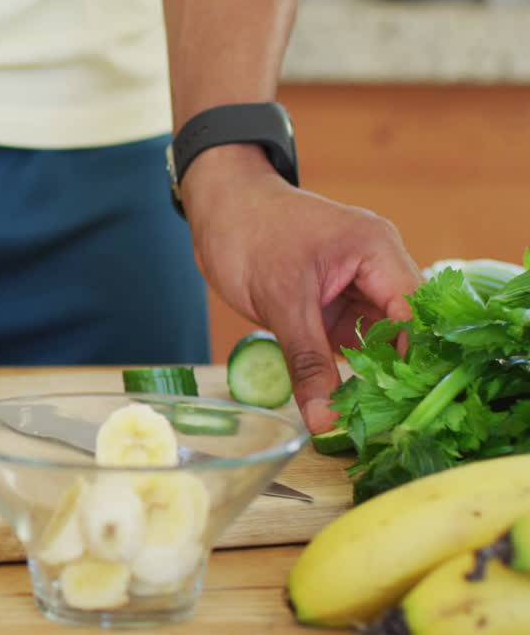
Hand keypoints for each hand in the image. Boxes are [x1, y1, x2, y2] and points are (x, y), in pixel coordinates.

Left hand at [183, 145, 421, 433]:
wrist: (218, 209)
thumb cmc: (249, 233)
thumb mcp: (280, 300)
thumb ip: (306, 361)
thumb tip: (325, 419)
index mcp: (378, 251)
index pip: (415, 314)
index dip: (412, 361)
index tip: (401, 407)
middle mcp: (377, 269)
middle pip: (403, 332)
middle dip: (393, 375)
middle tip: (381, 424)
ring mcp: (356, 289)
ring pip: (377, 343)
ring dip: (369, 378)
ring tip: (362, 423)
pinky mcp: (333, 305)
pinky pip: (349, 344)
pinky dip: (344, 372)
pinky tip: (340, 405)